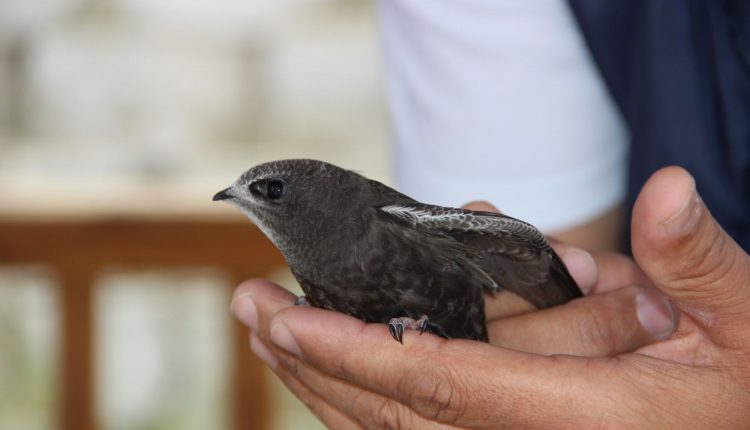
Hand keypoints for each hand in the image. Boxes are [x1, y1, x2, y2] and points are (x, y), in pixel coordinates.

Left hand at [232, 166, 749, 427]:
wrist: (736, 429)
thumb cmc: (742, 392)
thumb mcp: (744, 324)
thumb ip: (699, 262)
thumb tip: (668, 192)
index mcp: (582, 421)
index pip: (441, 386)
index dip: (357, 352)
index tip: (287, 318)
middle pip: (393, 415)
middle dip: (313, 361)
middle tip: (252, 308)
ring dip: (323, 381)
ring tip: (269, 333)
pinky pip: (423, 428)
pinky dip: (366, 397)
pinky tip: (332, 370)